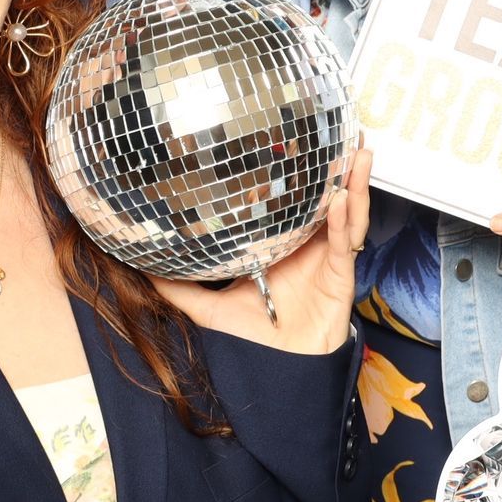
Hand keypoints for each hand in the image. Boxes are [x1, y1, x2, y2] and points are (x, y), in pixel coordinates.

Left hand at [157, 148, 370, 354]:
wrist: (281, 370)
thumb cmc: (253, 338)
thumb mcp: (209, 307)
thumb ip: (179, 287)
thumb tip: (141, 267)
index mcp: (282, 245)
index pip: (292, 202)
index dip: (299, 173)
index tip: (296, 140)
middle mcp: (307, 245)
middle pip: (328, 198)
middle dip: (339, 167)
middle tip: (346, 131)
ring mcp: (326, 257)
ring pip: (347, 213)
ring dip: (355, 183)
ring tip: (360, 153)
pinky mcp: (340, 274)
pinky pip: (344, 242)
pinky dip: (344, 220)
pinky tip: (342, 200)